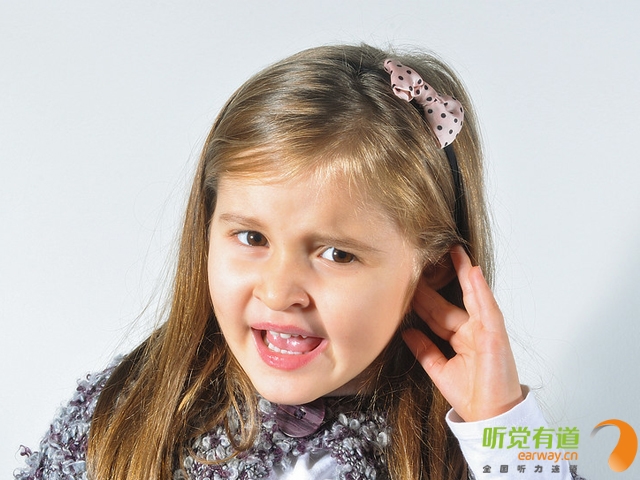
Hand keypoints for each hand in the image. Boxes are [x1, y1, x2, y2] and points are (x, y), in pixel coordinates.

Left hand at [402, 245, 523, 421]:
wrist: (490, 417)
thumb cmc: (471, 396)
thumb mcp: (439, 369)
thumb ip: (424, 349)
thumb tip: (406, 332)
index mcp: (460, 339)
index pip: (437, 314)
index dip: (423, 298)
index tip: (408, 282)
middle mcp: (472, 331)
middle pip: (449, 302)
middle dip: (436, 282)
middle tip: (423, 259)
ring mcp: (485, 330)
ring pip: (471, 296)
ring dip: (463, 274)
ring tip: (453, 252)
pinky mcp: (495, 334)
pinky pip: (486, 307)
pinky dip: (479, 289)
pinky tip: (471, 271)